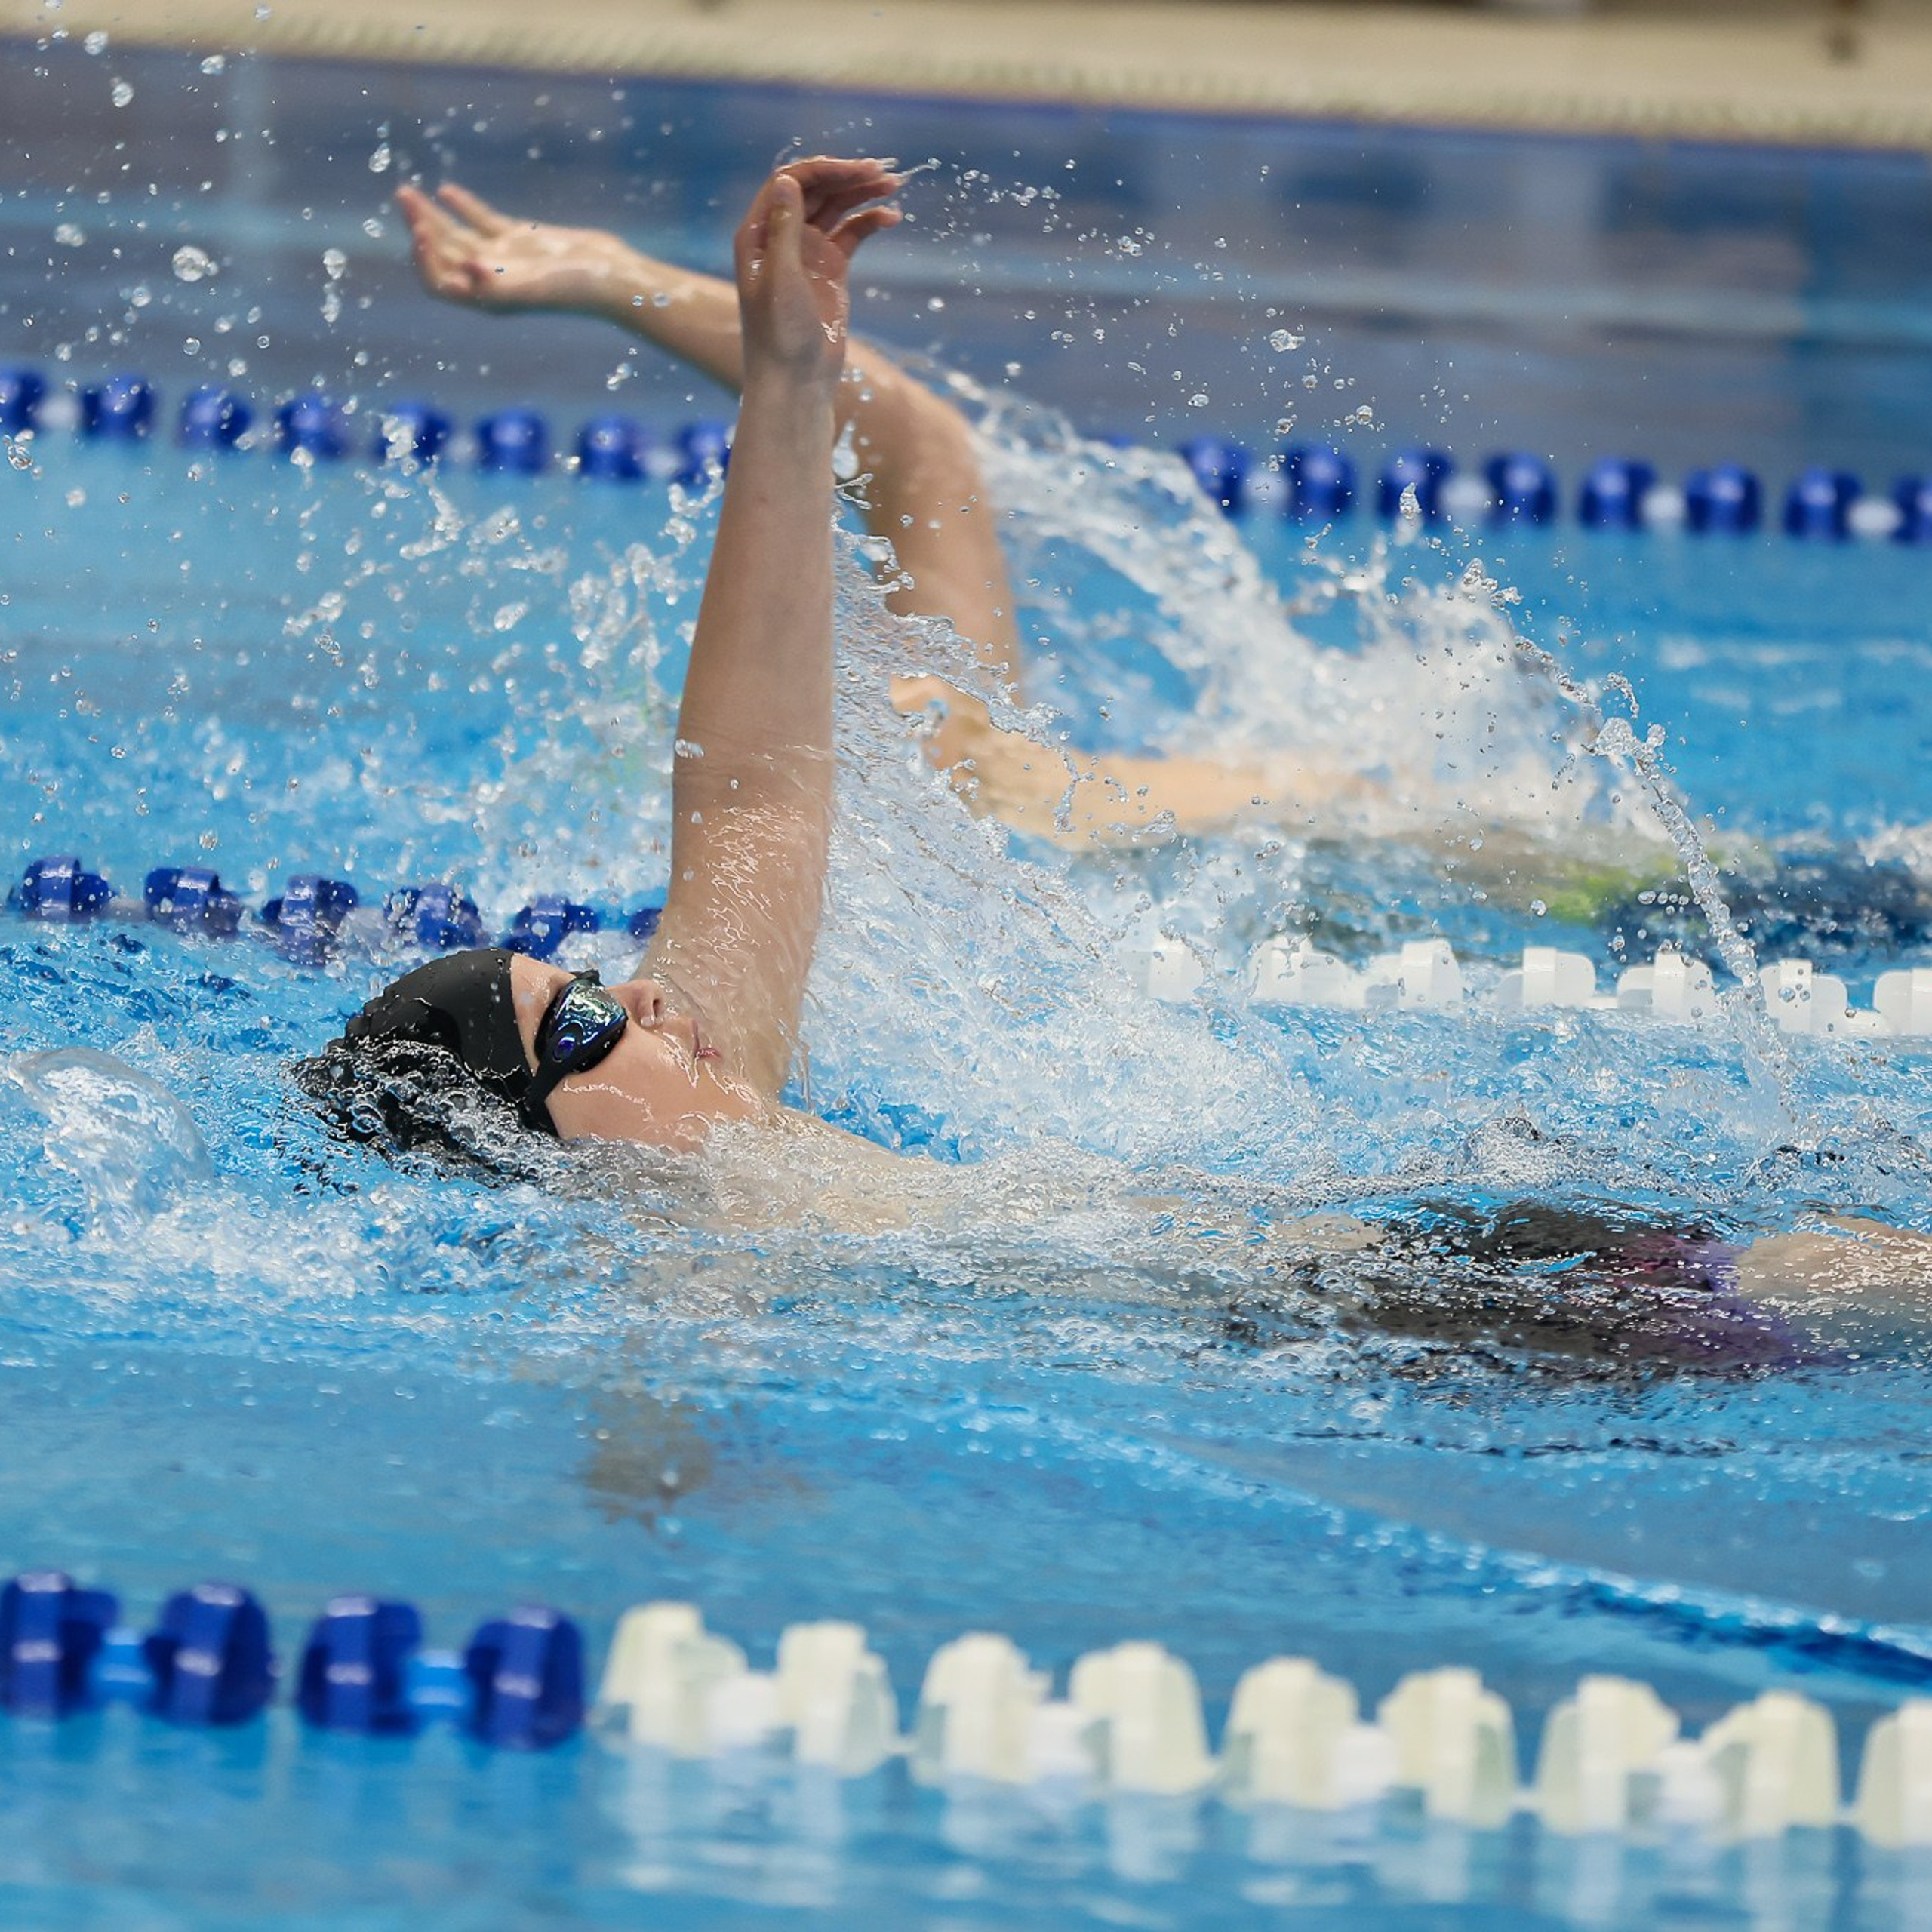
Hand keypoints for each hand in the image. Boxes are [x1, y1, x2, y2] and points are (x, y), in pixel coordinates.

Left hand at [396, 181, 635, 318]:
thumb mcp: (534, 287)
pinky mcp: (520, 239)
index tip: (419, 231)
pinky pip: (483, 221)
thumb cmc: (574, 289)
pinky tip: (446, 190)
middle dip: (419, 226)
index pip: (440, 282)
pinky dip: (463, 206)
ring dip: (431, 215)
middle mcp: (490, 280)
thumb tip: (467, 268)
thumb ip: (499, 284)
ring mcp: (504, 258)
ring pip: (456, 235)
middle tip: (403, 197)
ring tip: (407, 192)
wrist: (610, 276)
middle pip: (442, 255)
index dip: (423, 260)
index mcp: (488, 299)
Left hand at [733, 158, 901, 384]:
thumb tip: (788, 180)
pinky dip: (870, 222)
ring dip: (862, 194)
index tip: (856, 171)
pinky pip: (852, 234)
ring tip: (893, 187)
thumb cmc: (779, 335)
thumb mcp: (780, 278)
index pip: (789, 183)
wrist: (796, 381)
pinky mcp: (830, 269)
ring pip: (836, 208)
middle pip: (815, 190)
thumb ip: (784, 228)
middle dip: (847, 178)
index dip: (823, 171)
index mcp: (758, 234)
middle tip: (883, 174)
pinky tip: (890, 218)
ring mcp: (807, 252)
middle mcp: (781, 237)